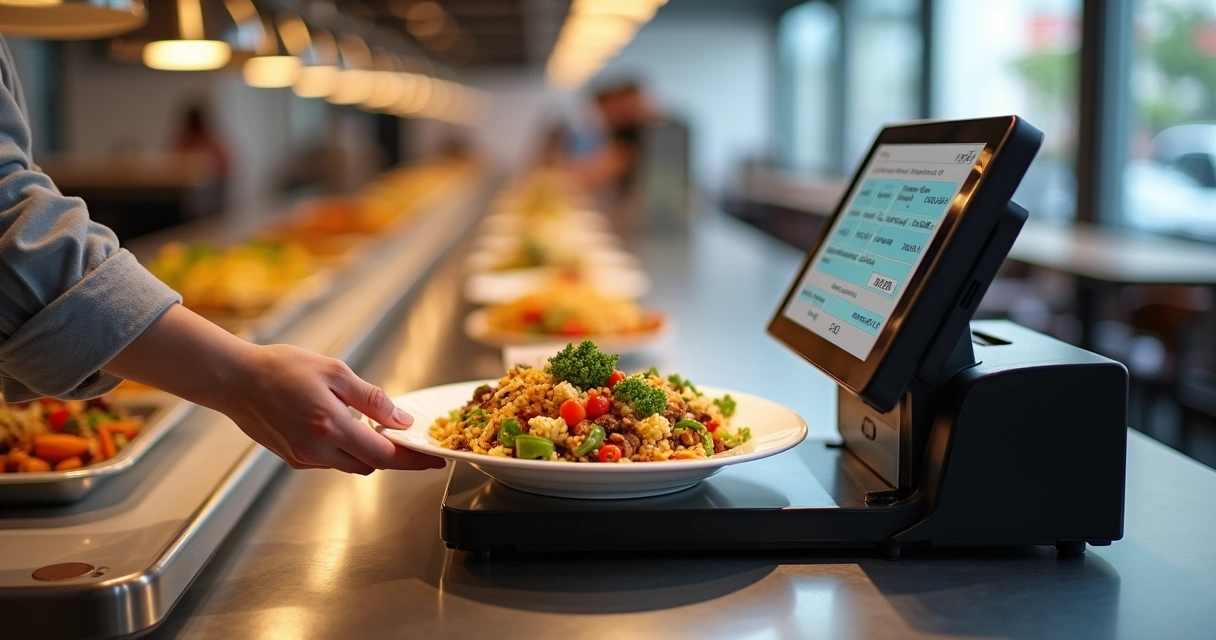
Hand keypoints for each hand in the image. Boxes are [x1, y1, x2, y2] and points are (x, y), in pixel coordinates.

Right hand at [218, 344, 445, 474]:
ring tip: (363, 421)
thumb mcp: (335, 372)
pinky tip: (336, 424)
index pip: (385, 455)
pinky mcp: (292, 458)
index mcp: (331, 426)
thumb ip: (372, 399)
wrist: (235, 379)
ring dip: (364, 450)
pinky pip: (329, 461)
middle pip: (370, 465)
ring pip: (350, 464)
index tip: (434, 458)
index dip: (414, 459)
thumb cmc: (281, 368)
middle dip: (390, 452)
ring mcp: (303, 457)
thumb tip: (402, 420)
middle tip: (400, 432)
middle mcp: (317, 449)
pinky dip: (342, 448)